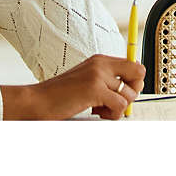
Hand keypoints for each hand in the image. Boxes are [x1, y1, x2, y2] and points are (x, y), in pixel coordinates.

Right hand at [1, 54, 145, 119]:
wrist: (36, 102)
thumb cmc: (59, 96)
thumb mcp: (86, 82)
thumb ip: (106, 82)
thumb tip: (132, 90)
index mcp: (100, 60)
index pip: (134, 65)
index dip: (133, 82)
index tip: (122, 94)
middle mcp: (101, 64)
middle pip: (139, 74)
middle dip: (132, 92)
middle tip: (114, 103)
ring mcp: (98, 75)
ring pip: (130, 93)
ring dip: (119, 108)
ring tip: (100, 110)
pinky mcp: (95, 89)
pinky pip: (121, 105)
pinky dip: (113, 115)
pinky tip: (96, 114)